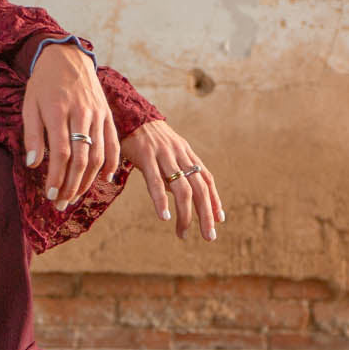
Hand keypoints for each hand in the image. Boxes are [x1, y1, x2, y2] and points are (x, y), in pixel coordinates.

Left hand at [22, 43, 119, 209]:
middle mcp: (82, 114)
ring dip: (88, 180)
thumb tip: (34, 165)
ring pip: (99, 154)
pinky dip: (111, 164)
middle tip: (61, 204)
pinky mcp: (108, 115)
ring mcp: (98, 115)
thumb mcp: (29, 105)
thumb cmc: (42, 84)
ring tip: (75, 196)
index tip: (49, 195)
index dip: (56, 177)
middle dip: (71, 185)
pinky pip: (113, 143)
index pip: (61, 152)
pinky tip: (104, 180)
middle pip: (82, 158)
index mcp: (59, 111)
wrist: (66, 57)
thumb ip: (33, 135)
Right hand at [119, 119, 224, 240]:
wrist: (129, 113)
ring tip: (184, 234)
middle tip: (209, 236)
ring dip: (186, 214)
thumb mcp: (167, 151)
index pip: (207, 180)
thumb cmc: (147, 137)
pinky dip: (161, 201)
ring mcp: (164, 156)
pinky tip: (164, 216)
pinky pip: (156, 182)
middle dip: (206, 214)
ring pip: (182, 188)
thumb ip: (176, 170)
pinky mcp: (146, 156)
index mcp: (187, 154)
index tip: (219, 220)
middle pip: (199, 188)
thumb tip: (181, 196)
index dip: (215, 200)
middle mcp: (180, 155)